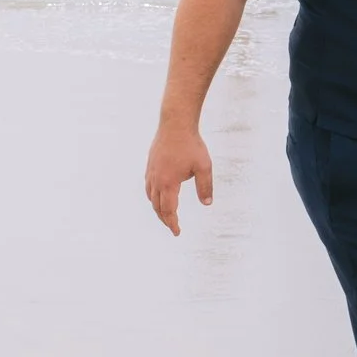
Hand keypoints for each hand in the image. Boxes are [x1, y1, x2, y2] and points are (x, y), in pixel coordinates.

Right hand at [144, 120, 214, 234]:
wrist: (175, 124)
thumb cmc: (191, 145)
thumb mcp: (204, 167)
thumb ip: (205, 187)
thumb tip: (207, 204)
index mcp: (168, 183)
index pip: (168, 210)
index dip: (172, 223)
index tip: (177, 232)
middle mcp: (156, 180)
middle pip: (157, 207)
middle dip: (165, 219)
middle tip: (173, 227)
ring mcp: (151, 172)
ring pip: (150, 197)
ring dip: (157, 208)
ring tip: (166, 214)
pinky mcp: (150, 164)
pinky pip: (148, 186)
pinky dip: (152, 196)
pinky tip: (158, 195)